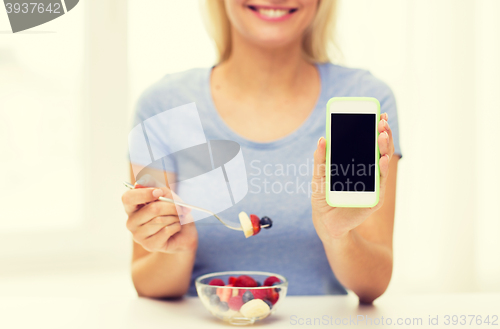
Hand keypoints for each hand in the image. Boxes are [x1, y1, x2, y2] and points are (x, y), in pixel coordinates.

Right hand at [121, 183, 197, 253]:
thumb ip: (159, 190)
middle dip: (171, 207)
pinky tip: (175, 228)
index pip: (128, 198)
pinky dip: (176, 226)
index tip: (159, 193)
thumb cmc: (173, 212)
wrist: (184, 233)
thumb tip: (147, 187)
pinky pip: (166, 231)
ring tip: (177, 218)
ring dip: (175, 217)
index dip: (144, 194)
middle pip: (152, 209)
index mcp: (132, 207)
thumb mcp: (169, 196)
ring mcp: (138, 235)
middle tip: (180, 208)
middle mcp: (131, 222)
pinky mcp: (149, 245)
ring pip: (160, 220)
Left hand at [311, 112, 394, 242]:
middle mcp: (368, 172)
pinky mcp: (375, 198)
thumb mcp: (319, 175)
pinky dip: (381, 169)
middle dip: (382, 134)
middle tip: (382, 121)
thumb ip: (320, 159)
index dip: (375, 129)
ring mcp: (373, 184)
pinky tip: (382, 159)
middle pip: (379, 150)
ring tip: (382, 134)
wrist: (326, 222)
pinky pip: (380, 181)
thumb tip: (322, 139)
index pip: (369, 143)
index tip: (378, 114)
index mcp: (357, 164)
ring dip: (384, 148)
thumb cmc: (324, 197)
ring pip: (383, 162)